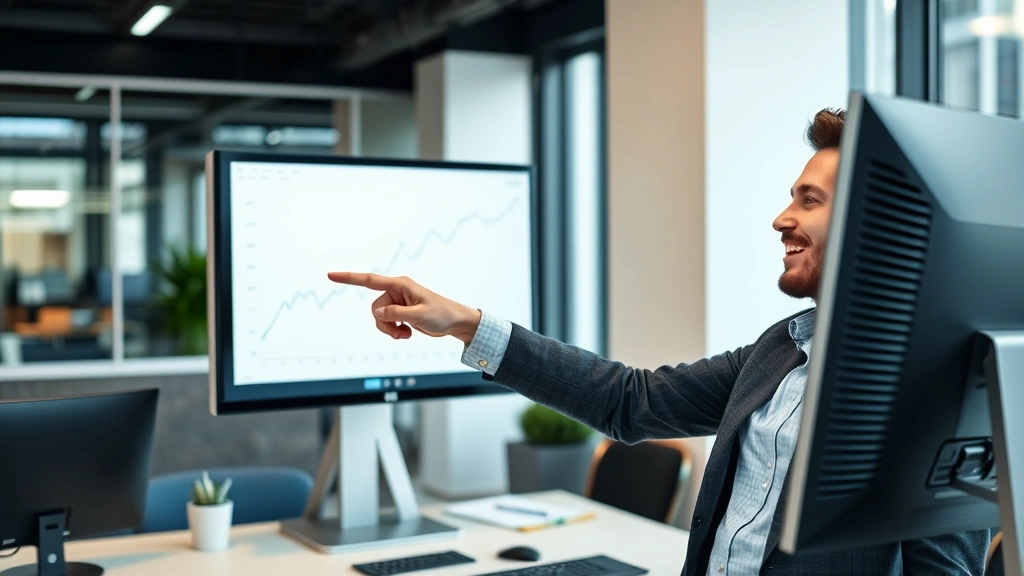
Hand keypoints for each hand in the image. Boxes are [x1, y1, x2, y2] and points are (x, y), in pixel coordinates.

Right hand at [326, 272, 481, 344]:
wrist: (455, 322)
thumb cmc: (442, 314)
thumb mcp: (419, 315)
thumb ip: (396, 313)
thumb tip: (376, 313)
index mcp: (400, 285)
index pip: (369, 280)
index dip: (349, 278)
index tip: (331, 275)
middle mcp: (396, 291)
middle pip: (375, 309)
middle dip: (385, 324)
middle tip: (402, 333)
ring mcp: (398, 302)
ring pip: (379, 318)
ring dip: (390, 330)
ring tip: (407, 334)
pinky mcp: (400, 312)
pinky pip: (387, 323)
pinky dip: (394, 331)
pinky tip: (408, 333)